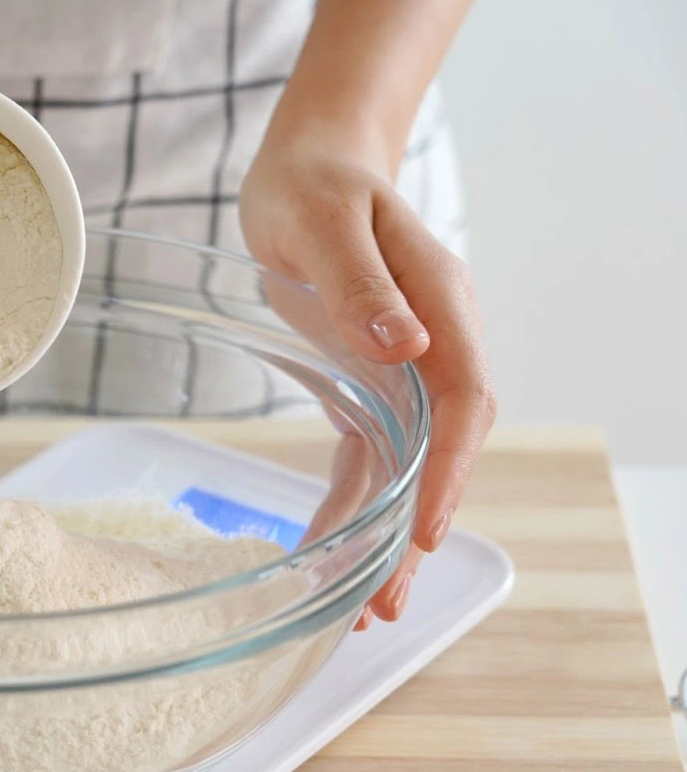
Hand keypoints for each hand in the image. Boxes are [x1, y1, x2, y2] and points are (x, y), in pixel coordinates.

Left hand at [240, 135, 495, 624]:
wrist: (310, 163)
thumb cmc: (315, 183)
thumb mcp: (327, 223)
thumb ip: (362, 284)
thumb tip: (405, 346)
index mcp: (438, 306)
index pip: (460, 401)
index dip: (447, 469)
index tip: (421, 527)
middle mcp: (430, 346)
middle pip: (440, 451)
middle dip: (416, 527)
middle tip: (386, 602)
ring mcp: (402, 367)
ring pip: (404, 465)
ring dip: (385, 535)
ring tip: (366, 608)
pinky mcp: (365, 380)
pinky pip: (365, 453)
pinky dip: (352, 504)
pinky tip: (332, 551)